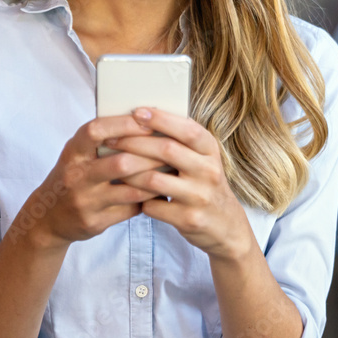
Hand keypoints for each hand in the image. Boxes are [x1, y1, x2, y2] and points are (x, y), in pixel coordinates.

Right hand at [17, 114, 164, 248]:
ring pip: (131, 190)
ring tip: (173, 171)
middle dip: (151, 156)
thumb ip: (102, 140)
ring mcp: (85, 201)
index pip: (96, 131)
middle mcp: (76, 176)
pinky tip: (160, 191)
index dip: (123, 124)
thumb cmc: (73, 176)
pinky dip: (148, 199)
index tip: (148, 120)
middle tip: (173, 150)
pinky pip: (130, 209)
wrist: (47, 218)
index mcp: (73, 152)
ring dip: (155, 180)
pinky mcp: (94, 222)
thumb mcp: (78, 153)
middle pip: (121, 163)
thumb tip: (145, 119)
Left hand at [103, 108, 253, 261]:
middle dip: (134, 142)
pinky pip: (152, 206)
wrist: (225, 225)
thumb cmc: (204, 184)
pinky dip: (138, 199)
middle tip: (111, 140)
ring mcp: (200, 196)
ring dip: (130, 173)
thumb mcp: (204, 159)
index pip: (187, 129)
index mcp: (211, 151)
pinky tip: (130, 194)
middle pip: (167, 150)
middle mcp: (209, 171)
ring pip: (154, 179)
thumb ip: (183, 142)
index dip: (161, 119)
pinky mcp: (188, 219)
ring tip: (113, 167)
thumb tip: (145, 118)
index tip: (137, 111)